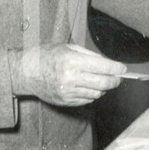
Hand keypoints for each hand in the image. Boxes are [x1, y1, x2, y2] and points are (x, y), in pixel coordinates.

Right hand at [10, 43, 125, 106]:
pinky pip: (87, 100)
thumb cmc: (47, 55)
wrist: (25, 72)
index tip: (123, 69)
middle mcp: (71, 78)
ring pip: (97, 93)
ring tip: (103, 81)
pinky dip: (93, 94)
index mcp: (73, 62)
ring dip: (104, 88)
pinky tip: (90, 88)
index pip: (104, 67)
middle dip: (115, 80)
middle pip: (104, 83)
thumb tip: (108, 63)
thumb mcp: (69, 47)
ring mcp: (68, 92)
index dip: (117, 69)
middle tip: (117, 78)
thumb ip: (90, 55)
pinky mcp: (65, 101)